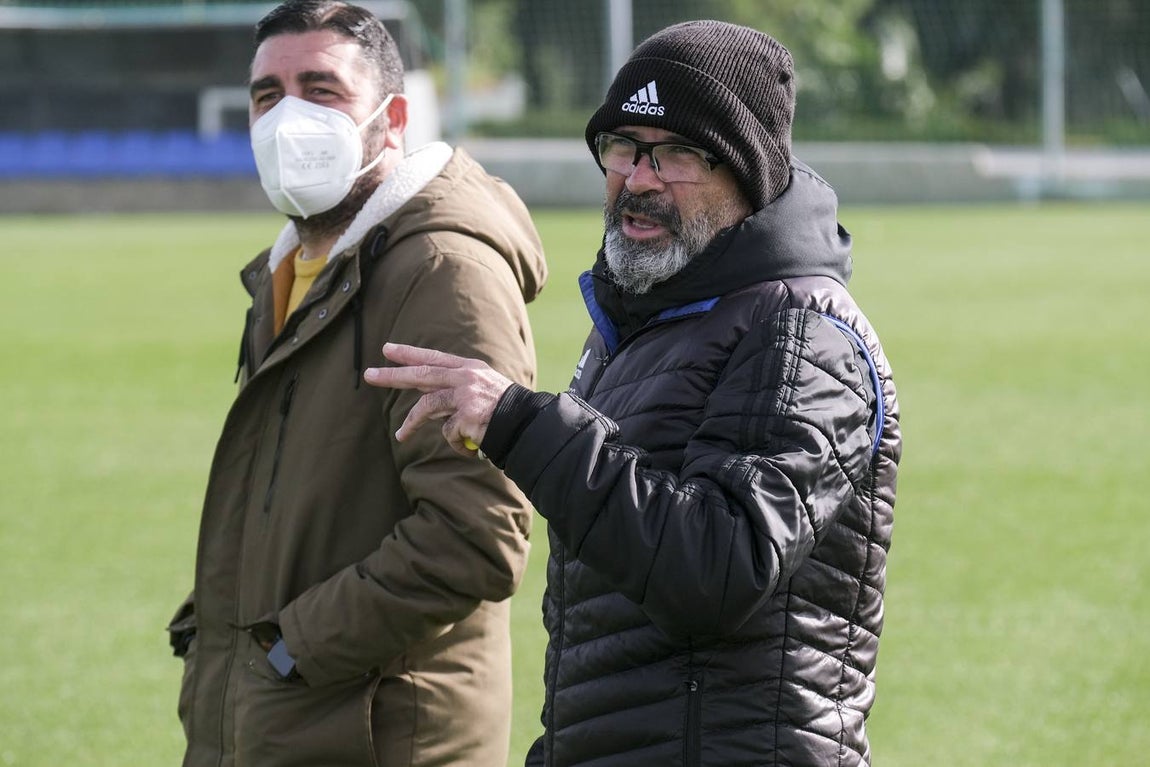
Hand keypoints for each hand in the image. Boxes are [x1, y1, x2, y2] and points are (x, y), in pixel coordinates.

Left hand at [363, 343, 512, 455]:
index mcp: (469, 368)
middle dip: (393, 375)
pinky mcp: (467, 416)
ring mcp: (466, 395)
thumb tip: (425, 397)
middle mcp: (466, 377)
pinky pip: (449, 433)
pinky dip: (457, 444)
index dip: (409, 354)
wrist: (528, 425)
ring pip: (427, 407)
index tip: (388, 350)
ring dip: (412, 424)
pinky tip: (470, 446)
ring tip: (400, 436)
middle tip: (369, 375)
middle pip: (422, 374)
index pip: (433, 358)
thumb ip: (455, 389)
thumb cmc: (505, 412)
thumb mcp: (482, 390)